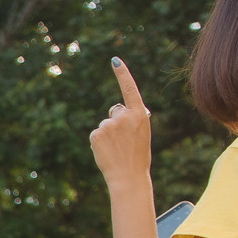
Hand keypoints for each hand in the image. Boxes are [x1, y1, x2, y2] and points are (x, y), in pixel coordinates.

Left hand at [88, 58, 151, 191]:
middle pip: (115, 110)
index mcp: (140, 114)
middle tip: (124, 141)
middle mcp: (124, 116)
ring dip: (108, 134)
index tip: (114, 60)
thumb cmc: (138, 156)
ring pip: (105, 124)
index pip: (129, 89)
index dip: (122, 74)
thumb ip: (132, 119)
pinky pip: (96, 133)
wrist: (129, 176)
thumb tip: (118, 111)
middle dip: (116, 121)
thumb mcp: (142, 133)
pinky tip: (107, 151)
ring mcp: (109, 124)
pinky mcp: (96, 133)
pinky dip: (99, 142)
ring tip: (117, 149)